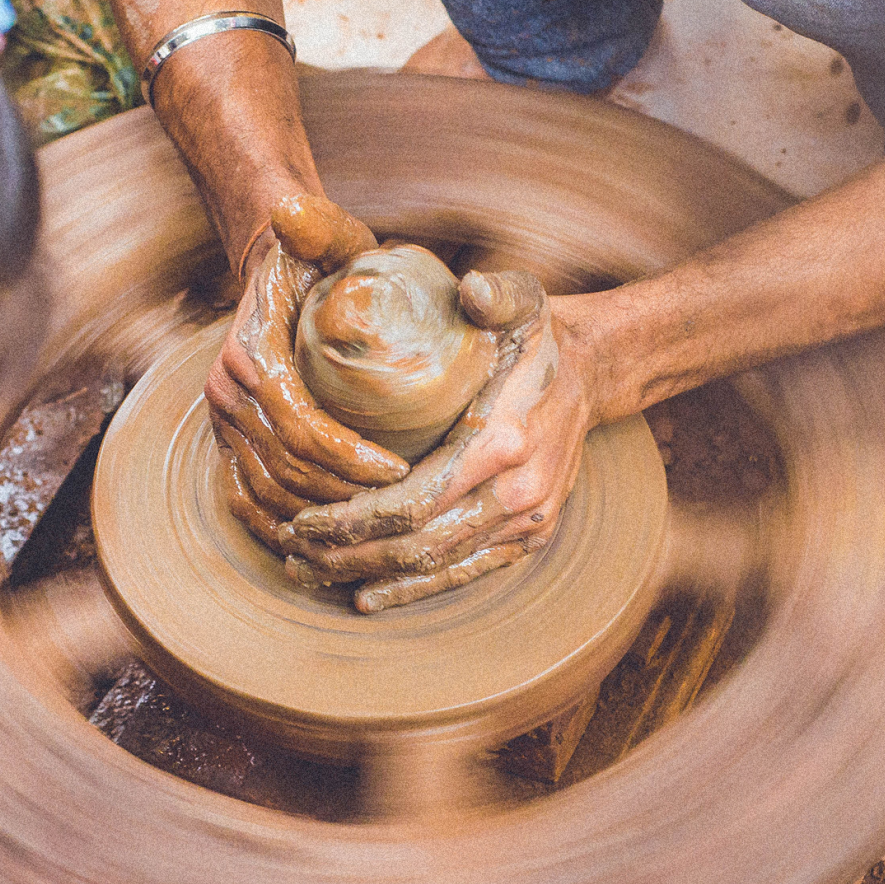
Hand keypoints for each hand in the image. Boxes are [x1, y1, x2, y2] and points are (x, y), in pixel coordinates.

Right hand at [206, 195, 410, 550]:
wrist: (272, 271)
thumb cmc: (315, 258)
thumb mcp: (325, 235)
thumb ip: (319, 226)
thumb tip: (290, 211)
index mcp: (249, 355)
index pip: (301, 426)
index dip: (349, 459)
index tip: (401, 470)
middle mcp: (225, 393)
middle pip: (286, 470)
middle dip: (344, 497)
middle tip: (399, 506)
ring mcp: (221, 422)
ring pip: (267, 493)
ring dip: (318, 517)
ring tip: (372, 525)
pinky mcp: (226, 440)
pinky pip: (243, 499)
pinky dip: (277, 527)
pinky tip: (316, 544)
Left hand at [279, 272, 595, 611]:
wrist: (593, 375)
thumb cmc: (539, 338)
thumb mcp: (523, 300)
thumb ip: (495, 294)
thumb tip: (470, 288)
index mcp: (503, 442)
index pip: (414, 502)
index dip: (352, 520)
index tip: (302, 519)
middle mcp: (518, 494)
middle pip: (416, 545)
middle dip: (347, 555)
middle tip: (291, 552)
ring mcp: (527, 522)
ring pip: (436, 566)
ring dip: (370, 576)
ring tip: (312, 572)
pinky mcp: (530, 537)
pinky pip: (466, 573)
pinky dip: (416, 589)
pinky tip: (369, 595)